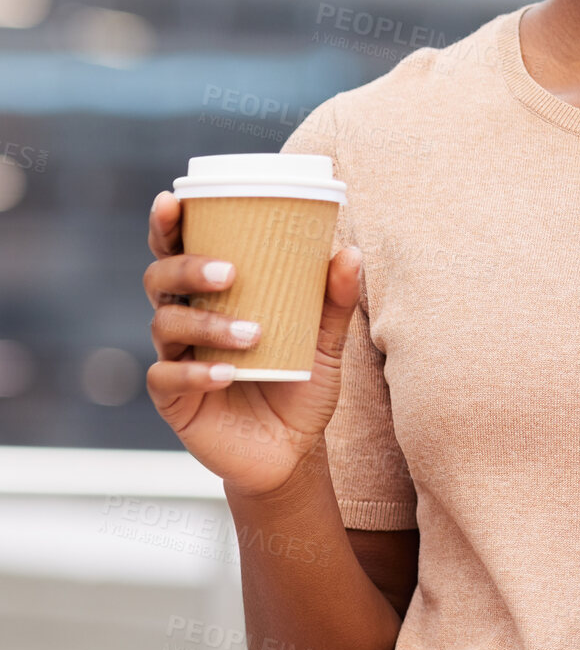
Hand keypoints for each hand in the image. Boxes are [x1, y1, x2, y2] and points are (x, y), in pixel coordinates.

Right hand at [143, 189, 361, 498]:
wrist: (293, 450)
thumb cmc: (300, 381)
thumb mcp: (325, 339)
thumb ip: (334, 299)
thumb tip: (349, 252)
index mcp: (212, 294)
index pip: (178, 250)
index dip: (166, 225)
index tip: (172, 200)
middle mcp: (186, 319)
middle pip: (160, 279)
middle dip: (187, 268)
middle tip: (231, 272)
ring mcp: (176, 359)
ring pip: (167, 325)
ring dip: (208, 324)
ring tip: (252, 332)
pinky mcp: (175, 401)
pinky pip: (168, 379)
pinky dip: (197, 372)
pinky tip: (227, 374)